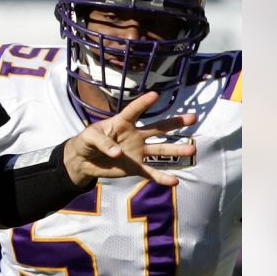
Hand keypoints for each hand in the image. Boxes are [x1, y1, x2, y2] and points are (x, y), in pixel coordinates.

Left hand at [64, 91, 195, 187]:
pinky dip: (162, 178)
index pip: (134, 111)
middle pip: (158, 128)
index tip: (155, 95)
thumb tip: (118, 153)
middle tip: (193, 117)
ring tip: (192, 150)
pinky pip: (151, 172)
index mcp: (122, 123)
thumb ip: (102, 142)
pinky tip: (175, 181)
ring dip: (176, 150)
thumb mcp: (88, 137)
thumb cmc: (86, 142)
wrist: (83, 161)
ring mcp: (137, 152)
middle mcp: (134, 135)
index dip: (143, 103)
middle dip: (175, 123)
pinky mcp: (135, 167)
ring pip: (160, 150)